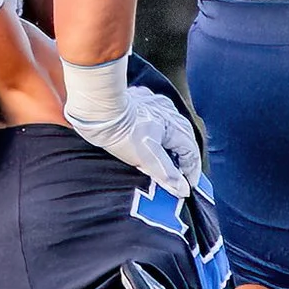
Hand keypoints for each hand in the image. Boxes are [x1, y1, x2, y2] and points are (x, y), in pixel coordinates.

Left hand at [71, 85, 199, 194]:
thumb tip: (183, 189)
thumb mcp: (147, 158)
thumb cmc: (121, 132)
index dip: (191, 173)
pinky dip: (155, 129)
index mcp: (175, 125)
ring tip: (165, 159)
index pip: (191, 153)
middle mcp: (169, 111)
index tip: (187, 187)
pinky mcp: (138, 99)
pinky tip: (148, 135)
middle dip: (183, 158)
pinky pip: (153, 116)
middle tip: (178, 176)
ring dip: (170, 143)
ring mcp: (154, 102)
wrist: (96, 109)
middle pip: (183, 138)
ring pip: (169, 126)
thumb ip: (167, 174)